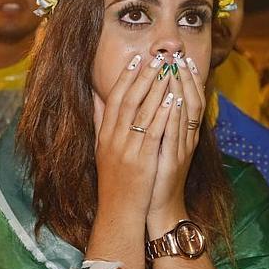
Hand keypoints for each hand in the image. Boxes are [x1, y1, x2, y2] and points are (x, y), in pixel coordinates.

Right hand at [93, 53, 173, 220]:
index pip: (113, 99)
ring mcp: (127, 149)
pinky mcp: (143, 160)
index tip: (137, 59)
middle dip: (143, 76)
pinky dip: (163, 112)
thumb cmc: (113, 181)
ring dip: (156, 88)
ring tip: (168, 70)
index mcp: (104, 135)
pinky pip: (154, 131)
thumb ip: (99, 123)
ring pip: (142, 111)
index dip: (125, 77)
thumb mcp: (101, 150)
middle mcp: (114, 139)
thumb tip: (95, 99)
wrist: (118, 211)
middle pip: (128, 100)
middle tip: (157, 57)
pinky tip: (173, 97)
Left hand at [147, 56, 205, 236]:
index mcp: (181, 133)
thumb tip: (144, 104)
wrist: (157, 206)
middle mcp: (186, 138)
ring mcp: (182, 148)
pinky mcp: (174, 160)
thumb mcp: (155, 146)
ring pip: (186, 114)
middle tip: (180, 56)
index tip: (179, 58)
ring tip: (177, 68)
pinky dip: (176, 115)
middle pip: (191, 101)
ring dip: (182, 89)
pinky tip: (173, 99)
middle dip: (185, 77)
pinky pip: (177, 133)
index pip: (187, 100)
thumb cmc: (153, 174)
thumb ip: (153, 125)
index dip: (185, 79)